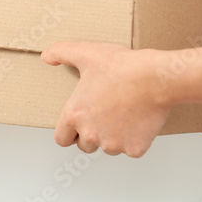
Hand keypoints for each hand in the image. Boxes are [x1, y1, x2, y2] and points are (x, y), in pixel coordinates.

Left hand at [42, 42, 167, 156]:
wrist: (154, 78)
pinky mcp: (134, 149)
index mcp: (75, 115)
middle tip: (103, 115)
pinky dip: (135, 139)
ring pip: (109, 148)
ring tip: (122, 113)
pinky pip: (131, 149)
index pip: (62, 139)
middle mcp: (91, 134)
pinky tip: (138, 120)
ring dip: (113, 137)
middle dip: (92, 134)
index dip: (68, 132)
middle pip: (85, 145)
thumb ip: (61, 53)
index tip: (77, 125)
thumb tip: (47, 56)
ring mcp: (113, 144)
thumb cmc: (122, 67)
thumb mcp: (86, 53)